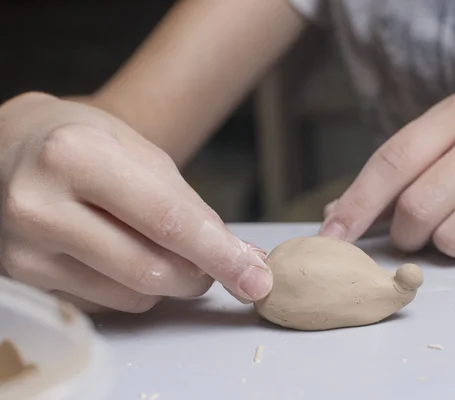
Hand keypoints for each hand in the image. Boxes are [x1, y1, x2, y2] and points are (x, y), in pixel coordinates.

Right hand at [0, 92, 270, 311]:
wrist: (11, 148)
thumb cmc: (84, 142)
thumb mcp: (143, 154)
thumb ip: (191, 209)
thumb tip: (243, 259)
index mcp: (76, 157)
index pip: (167, 222)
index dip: (220, 255)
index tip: (256, 278)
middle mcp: (39, 206)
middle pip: (150, 270)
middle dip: (199, 274)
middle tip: (214, 262)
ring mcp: (25, 250)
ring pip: (132, 295)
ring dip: (167, 280)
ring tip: (158, 245)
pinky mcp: (23, 280)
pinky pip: (105, 303)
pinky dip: (132, 285)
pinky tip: (119, 251)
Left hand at [320, 90, 454, 265]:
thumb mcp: (452, 144)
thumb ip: (397, 176)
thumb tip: (335, 217)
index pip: (392, 161)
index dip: (357, 205)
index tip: (331, 238)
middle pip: (417, 207)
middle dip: (407, 234)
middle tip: (419, 233)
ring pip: (454, 236)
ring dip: (450, 244)